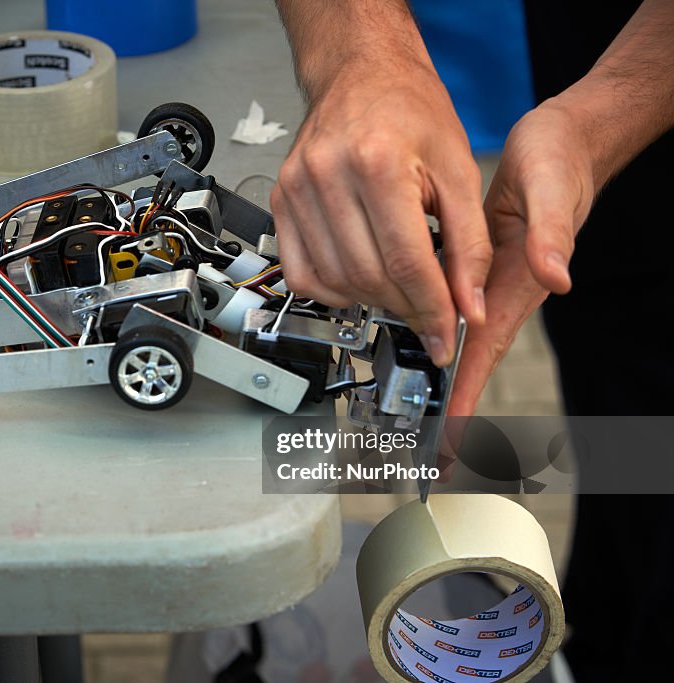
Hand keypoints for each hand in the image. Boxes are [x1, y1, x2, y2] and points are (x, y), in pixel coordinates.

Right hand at [271, 52, 490, 366]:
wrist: (362, 74)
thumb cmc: (411, 111)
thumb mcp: (459, 171)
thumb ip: (470, 246)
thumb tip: (469, 307)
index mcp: (379, 162)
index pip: (406, 262)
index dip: (431, 308)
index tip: (445, 336)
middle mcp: (329, 175)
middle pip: (369, 277)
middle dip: (406, 307)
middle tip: (430, 314)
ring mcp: (296, 189)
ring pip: (334, 281)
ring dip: (371, 301)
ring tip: (398, 292)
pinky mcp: (280, 200)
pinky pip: (299, 272)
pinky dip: (331, 291)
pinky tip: (358, 281)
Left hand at [447, 103, 595, 417]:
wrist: (563, 141)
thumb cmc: (562, 162)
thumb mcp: (553, 190)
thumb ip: (555, 234)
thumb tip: (558, 278)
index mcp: (514, 287)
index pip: (483, 353)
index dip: (465, 398)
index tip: (450, 440)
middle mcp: (498, 294)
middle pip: (468, 363)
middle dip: (453, 410)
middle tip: (434, 458)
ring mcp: (485, 285)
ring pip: (456, 342)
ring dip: (442, 382)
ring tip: (424, 425)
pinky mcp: (471, 268)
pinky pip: (446, 311)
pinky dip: (432, 337)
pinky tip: (416, 351)